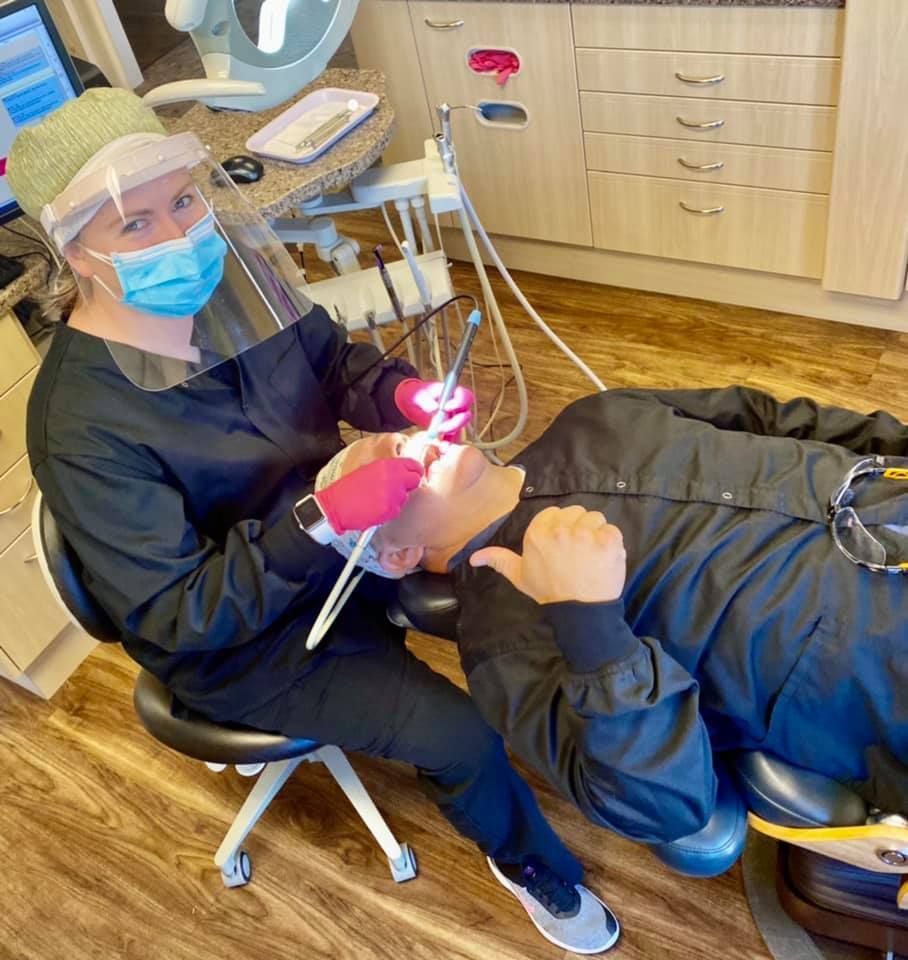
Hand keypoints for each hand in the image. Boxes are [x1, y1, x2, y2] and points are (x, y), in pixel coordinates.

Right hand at [315, 457, 422, 533]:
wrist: (336, 505)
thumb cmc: (350, 488)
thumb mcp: (370, 470)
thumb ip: (390, 470)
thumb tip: (405, 472)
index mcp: (388, 465)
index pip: (414, 465)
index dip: (415, 471)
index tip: (413, 474)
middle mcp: (393, 478)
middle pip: (415, 480)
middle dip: (408, 485)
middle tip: (396, 489)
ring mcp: (393, 495)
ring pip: (405, 497)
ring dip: (396, 499)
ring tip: (379, 498)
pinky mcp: (390, 510)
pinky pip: (396, 510)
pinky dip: (389, 510)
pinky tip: (376, 507)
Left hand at [394, 378, 474, 440]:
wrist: (411, 402)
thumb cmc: (417, 394)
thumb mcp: (418, 395)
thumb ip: (426, 400)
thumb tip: (435, 409)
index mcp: (453, 393)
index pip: (466, 396)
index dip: (460, 403)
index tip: (445, 408)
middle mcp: (457, 406)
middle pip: (466, 415)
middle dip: (455, 423)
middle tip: (440, 428)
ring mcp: (454, 417)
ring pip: (461, 428)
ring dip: (452, 435)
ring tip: (440, 441)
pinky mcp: (449, 429)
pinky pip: (453, 437)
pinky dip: (448, 443)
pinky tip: (442, 448)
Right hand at [470, 506, 626, 604]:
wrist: (580, 611)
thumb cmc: (549, 592)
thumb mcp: (520, 576)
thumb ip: (499, 560)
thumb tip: (474, 557)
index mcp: (537, 533)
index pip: (554, 513)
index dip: (560, 528)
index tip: (562, 545)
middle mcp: (560, 529)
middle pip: (576, 512)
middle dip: (579, 528)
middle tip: (578, 552)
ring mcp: (586, 534)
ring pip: (595, 518)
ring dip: (596, 534)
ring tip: (592, 555)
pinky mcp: (608, 541)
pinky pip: (612, 530)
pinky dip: (611, 543)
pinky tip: (604, 558)